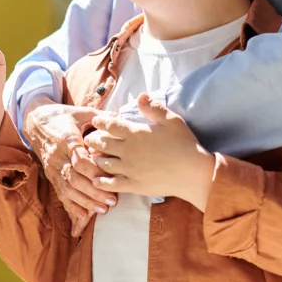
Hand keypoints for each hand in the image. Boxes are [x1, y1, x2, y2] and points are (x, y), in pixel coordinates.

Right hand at [24, 102, 117, 236]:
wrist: (35, 122)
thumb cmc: (62, 117)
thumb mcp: (78, 112)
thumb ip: (97, 116)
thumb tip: (116, 117)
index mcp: (66, 139)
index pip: (80, 159)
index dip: (95, 171)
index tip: (111, 179)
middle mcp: (57, 156)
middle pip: (75, 178)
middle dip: (94, 191)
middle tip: (112, 201)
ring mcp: (52, 168)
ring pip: (68, 188)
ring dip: (85, 201)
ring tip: (103, 209)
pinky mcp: (50, 175)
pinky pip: (60, 193)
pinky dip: (72, 205)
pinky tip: (84, 216)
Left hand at [85, 93, 215, 209]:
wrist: (193, 174)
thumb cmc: (184, 144)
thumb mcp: (172, 120)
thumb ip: (153, 108)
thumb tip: (140, 96)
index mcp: (136, 133)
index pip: (110, 125)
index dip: (100, 121)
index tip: (96, 120)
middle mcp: (128, 151)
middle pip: (101, 143)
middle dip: (92, 139)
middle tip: (89, 138)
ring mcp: (129, 169)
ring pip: (103, 163)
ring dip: (96, 158)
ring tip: (93, 155)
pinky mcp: (132, 185)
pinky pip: (110, 184)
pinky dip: (100, 181)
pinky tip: (96, 179)